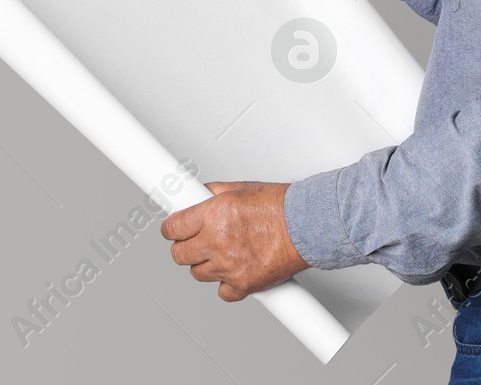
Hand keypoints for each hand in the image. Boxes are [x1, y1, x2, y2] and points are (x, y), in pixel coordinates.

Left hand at [161, 181, 309, 301]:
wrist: (308, 226)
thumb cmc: (282, 206)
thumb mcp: (243, 188)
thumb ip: (215, 193)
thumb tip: (197, 195)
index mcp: (214, 214)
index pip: (172, 228)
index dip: (172, 229)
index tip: (175, 230)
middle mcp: (218, 241)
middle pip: (179, 254)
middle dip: (185, 247)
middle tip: (198, 241)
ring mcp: (229, 265)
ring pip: (197, 274)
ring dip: (206, 264)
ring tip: (224, 253)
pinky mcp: (243, 285)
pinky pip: (222, 292)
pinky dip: (227, 284)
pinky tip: (236, 269)